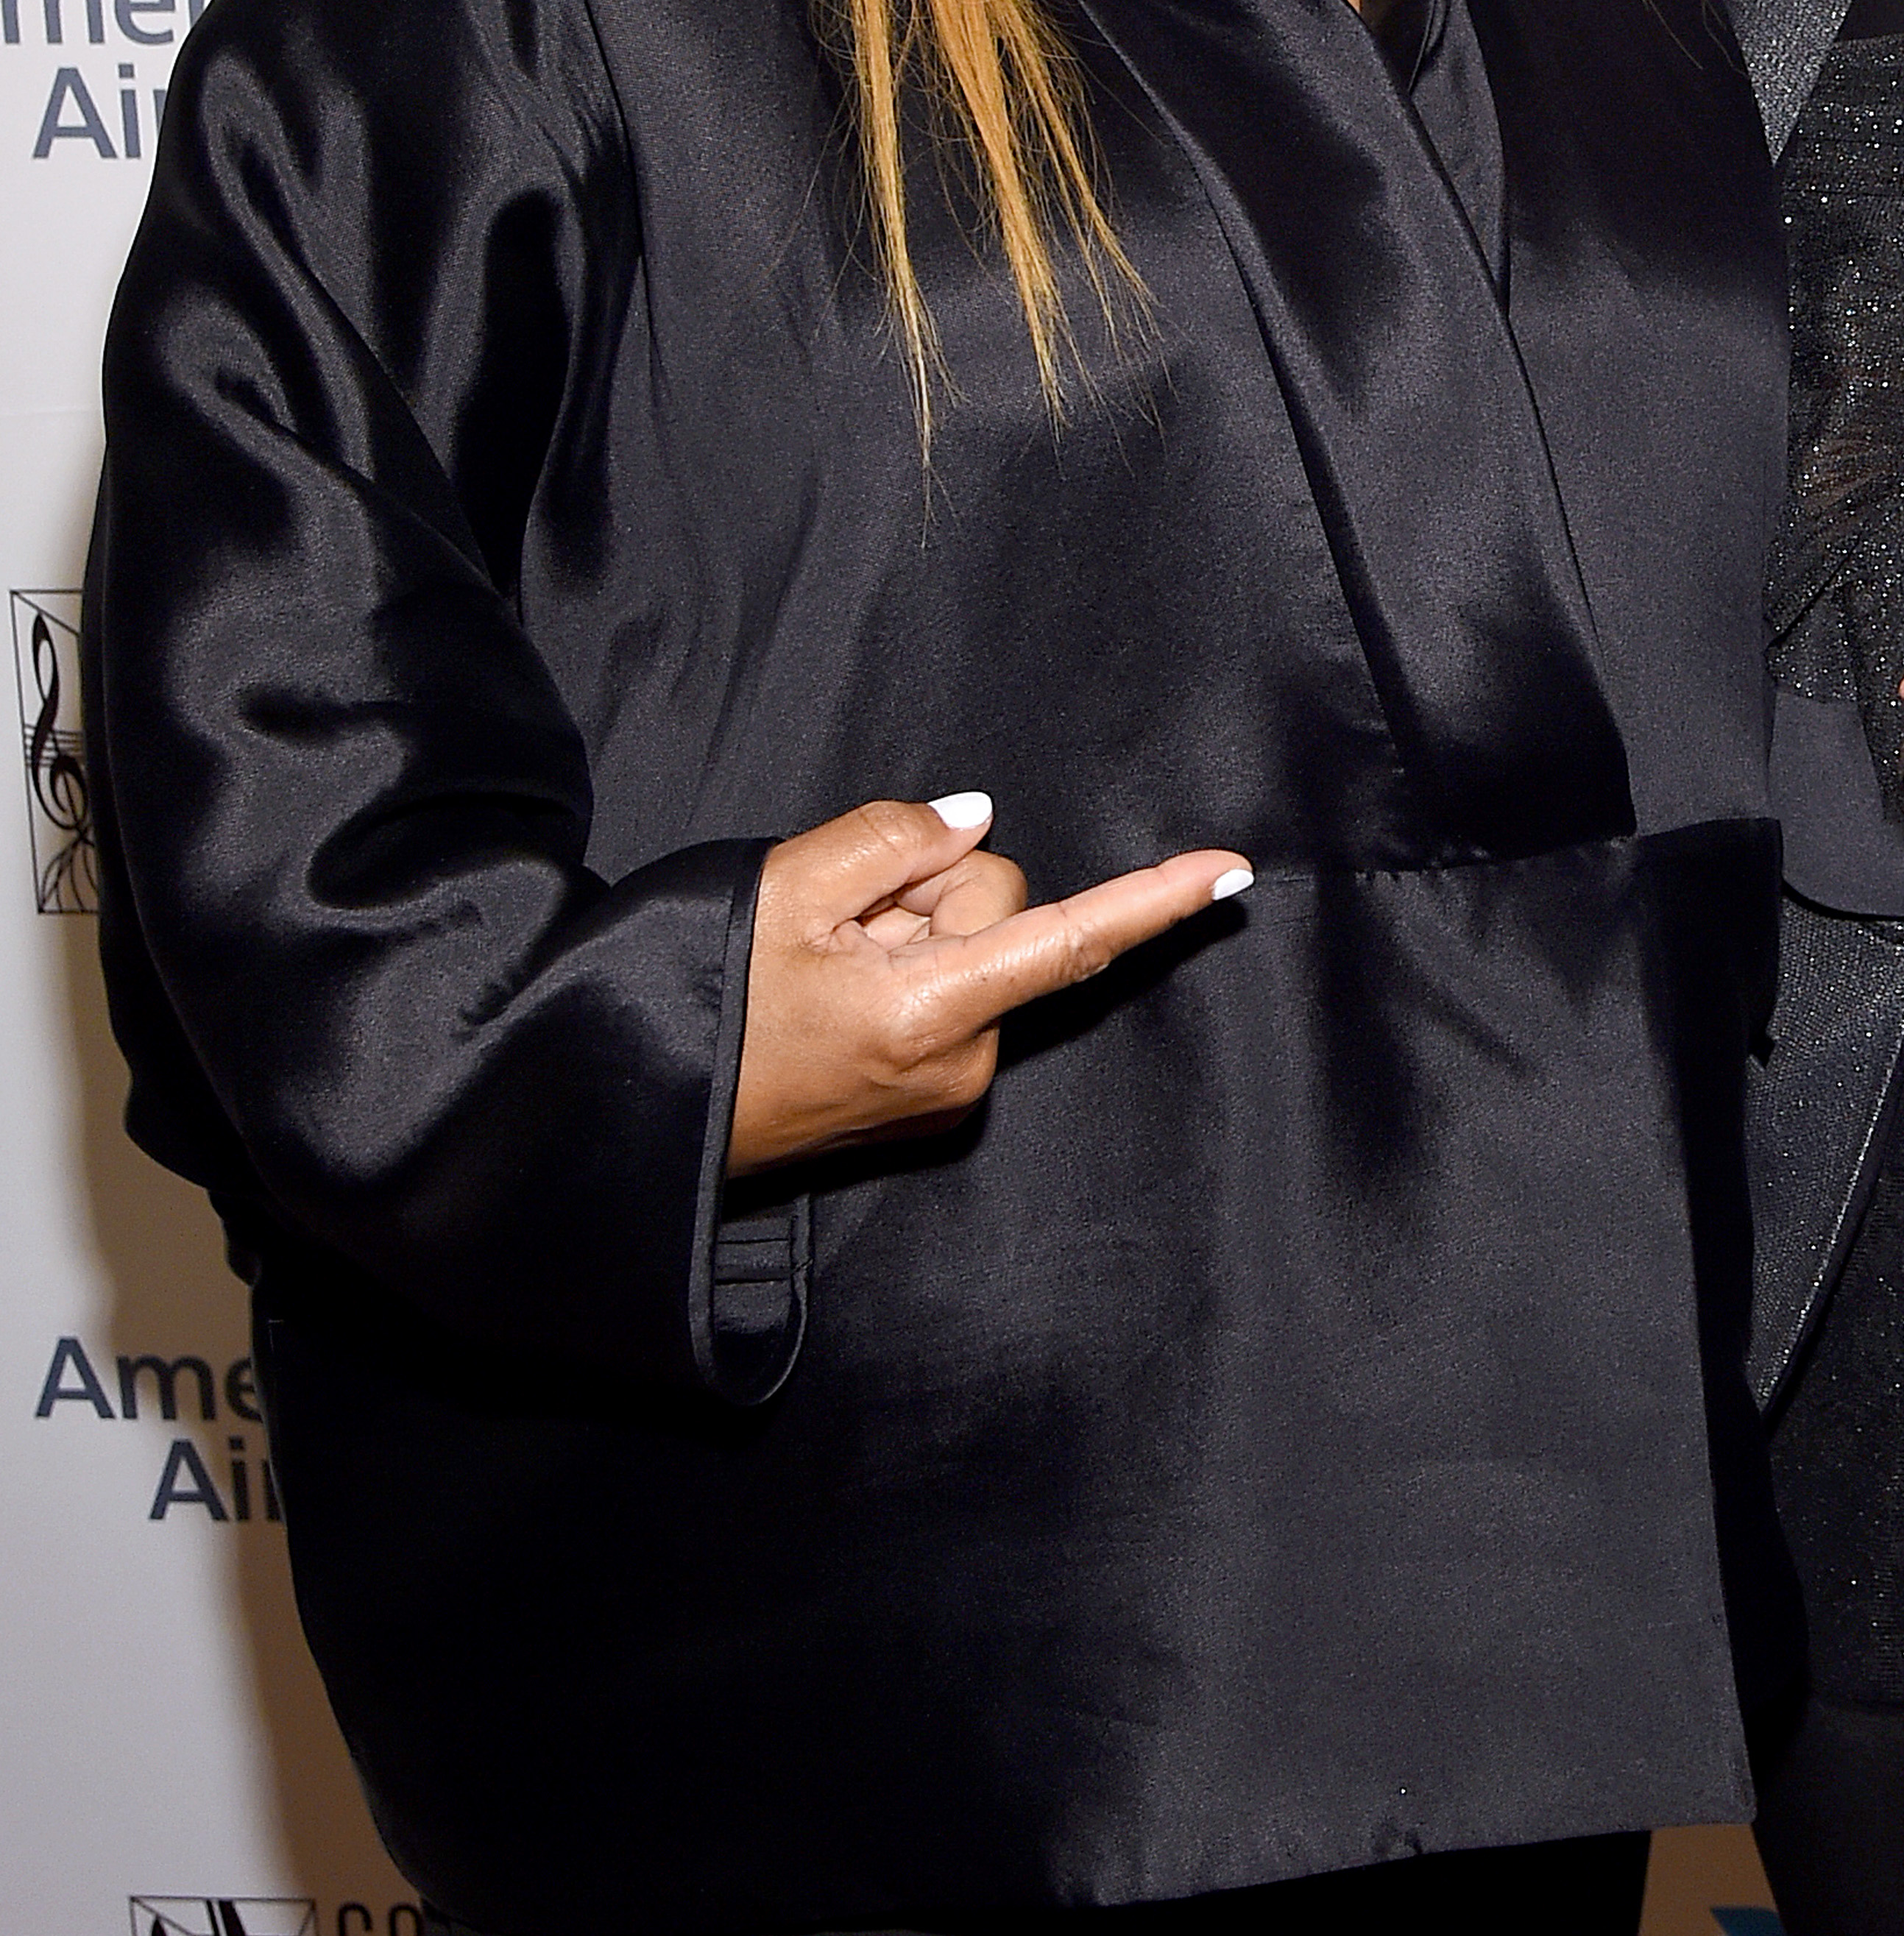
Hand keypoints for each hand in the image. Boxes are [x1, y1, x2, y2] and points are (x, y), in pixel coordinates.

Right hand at [728, 796, 1249, 1174]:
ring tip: (814, 963)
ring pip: (966, 947)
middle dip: (927, 888)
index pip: (1070, 939)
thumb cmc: (699, 1005)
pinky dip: (897, 969)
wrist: (638, 1115)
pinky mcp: (922, 1100)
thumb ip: (892, 840)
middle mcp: (957, 1064)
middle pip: (995, 910)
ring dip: (903, 929)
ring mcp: (942, 1090)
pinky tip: (828, 987)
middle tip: (830, 919)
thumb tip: (973, 821)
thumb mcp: (780, 889)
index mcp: (933, 1015)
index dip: (1155, 901)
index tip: (1233, 873)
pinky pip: (944, 991)